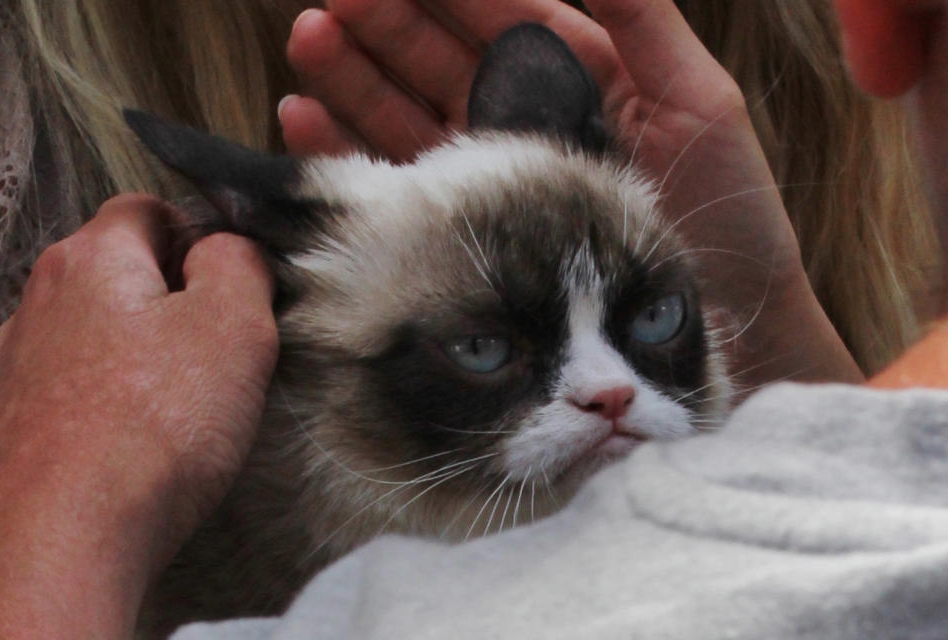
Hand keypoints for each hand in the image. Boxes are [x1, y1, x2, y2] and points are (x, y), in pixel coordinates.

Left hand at [0, 194, 277, 638]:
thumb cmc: (156, 429)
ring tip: (170, 409)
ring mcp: (11, 361)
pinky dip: (96, 397)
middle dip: (168, 300)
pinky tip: (121, 438)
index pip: (149, 209)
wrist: (63, 541)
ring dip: (130, 352)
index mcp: (93, 258)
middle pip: (117, 272)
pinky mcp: (4, 419)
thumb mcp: (236, 326)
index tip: (229, 294)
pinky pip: (66, 385)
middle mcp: (38, 297)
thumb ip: (239, 263)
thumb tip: (226, 248)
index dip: (199, 240)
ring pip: (90, 330)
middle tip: (213, 355)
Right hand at [282, 0, 861, 387]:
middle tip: (331, 0)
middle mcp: (520, 119)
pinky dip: (351, 148)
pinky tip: (309, 118)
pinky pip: (400, 179)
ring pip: (407, 109)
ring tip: (309, 43)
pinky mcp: (471, 227)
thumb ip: (642, 16)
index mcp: (572, 75)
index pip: (495, 13)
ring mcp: (491, 174)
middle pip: (437, 55)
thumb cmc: (728, 207)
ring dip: (354, 76)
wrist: (723, 318)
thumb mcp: (699, 101)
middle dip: (383, 22)